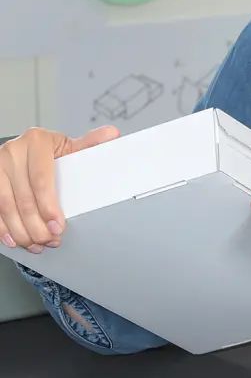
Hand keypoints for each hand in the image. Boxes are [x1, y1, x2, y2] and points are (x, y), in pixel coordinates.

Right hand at [0, 126, 118, 253]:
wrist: (21, 148)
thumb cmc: (47, 150)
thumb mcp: (66, 145)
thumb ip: (88, 144)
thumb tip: (112, 135)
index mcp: (36, 141)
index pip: (42, 180)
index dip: (49, 207)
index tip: (58, 226)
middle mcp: (13, 152)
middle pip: (24, 198)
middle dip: (37, 226)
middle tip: (50, 240)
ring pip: (6, 207)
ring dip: (21, 231)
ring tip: (36, 243)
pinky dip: (2, 228)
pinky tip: (14, 239)